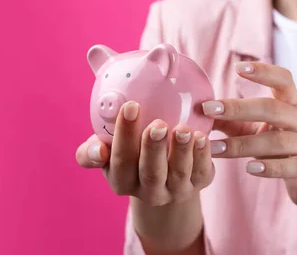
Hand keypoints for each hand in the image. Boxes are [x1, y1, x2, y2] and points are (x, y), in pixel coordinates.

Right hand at [75, 101, 214, 205]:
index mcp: (122, 181)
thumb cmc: (131, 152)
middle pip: (151, 172)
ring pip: (179, 173)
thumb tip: (97, 147)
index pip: (120, 161)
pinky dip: (202, 154)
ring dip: (182, 150)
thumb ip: (94, 147)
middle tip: (158, 124)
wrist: (164, 176)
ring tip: (183, 128)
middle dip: (153, 148)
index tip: (131, 106)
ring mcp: (175, 190)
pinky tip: (202, 136)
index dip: (124, 135)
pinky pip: (202, 171)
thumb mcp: (109, 150)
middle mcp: (148, 191)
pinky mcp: (199, 183)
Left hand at [201, 61, 296, 211]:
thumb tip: (199, 111)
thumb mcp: (258, 134)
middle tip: (208, 110)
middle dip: (239, 109)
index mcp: (294, 105)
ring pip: (280, 141)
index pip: (284, 80)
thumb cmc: (283, 153)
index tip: (238, 68)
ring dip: (244, 145)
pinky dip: (271, 167)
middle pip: (275, 109)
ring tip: (215, 149)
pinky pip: (295, 166)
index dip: (264, 72)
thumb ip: (233, 123)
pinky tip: (250, 169)